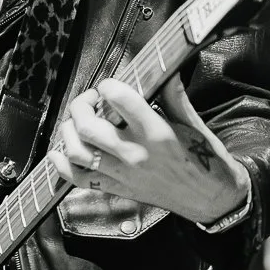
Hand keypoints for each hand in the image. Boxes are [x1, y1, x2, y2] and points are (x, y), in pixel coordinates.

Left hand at [49, 74, 250, 226]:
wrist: (211, 199)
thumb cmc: (205, 160)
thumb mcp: (193, 123)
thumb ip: (174, 96)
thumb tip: (166, 70)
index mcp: (156, 133)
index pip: (120, 100)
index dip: (109, 85)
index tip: (110, 85)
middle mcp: (135, 154)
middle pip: (88, 126)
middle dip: (81, 105)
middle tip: (90, 100)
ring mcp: (123, 174)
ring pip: (78, 151)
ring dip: (69, 132)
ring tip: (77, 121)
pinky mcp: (118, 189)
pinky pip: (80, 179)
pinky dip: (63, 166)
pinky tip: (59, 152)